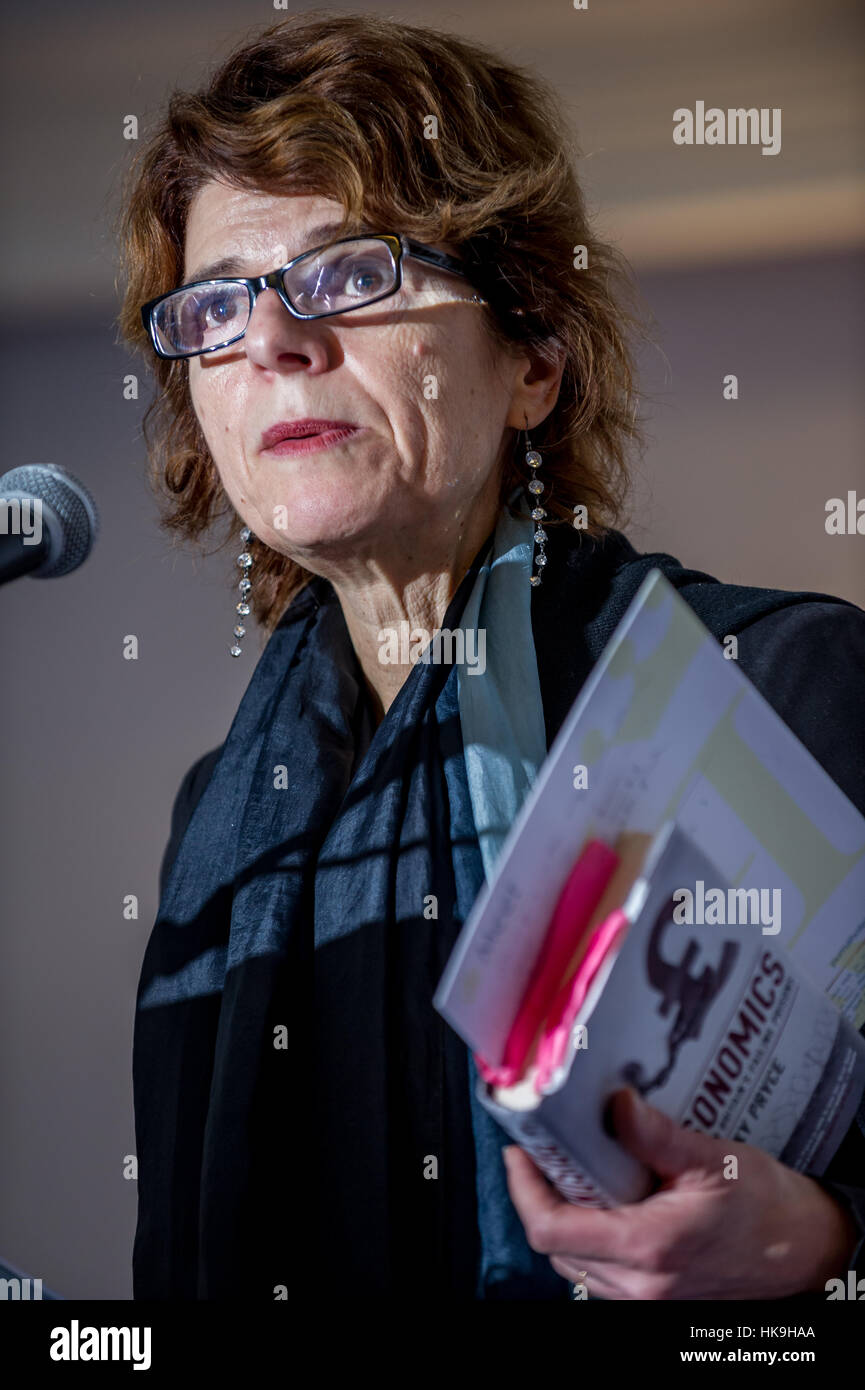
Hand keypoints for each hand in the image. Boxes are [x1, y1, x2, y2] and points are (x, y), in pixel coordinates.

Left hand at [503, 1086, 858, 1299]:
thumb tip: (614, 1103)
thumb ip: (657, 1135)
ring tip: (575, 1168)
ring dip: (562, 1214)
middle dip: (541, 1194)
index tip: (520, 1150)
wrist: (801, 1249)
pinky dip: (587, 1234)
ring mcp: (642, 1296)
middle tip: (547, 1148)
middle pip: (553, 1243)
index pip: (552, 1228)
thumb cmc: (764, 1207)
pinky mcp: (648, 1296)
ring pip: (570, 1259)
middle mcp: (639, 1282)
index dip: (523, 1187)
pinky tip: (604, 1197)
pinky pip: (595, 1269)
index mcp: (649, 1246)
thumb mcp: (713, 1158)